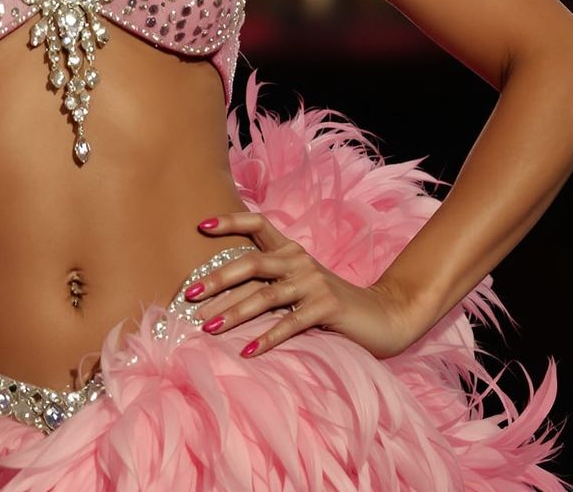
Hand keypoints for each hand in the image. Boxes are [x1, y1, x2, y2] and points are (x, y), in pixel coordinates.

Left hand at [188, 212, 423, 359]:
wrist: (382, 316)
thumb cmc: (330, 302)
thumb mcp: (298, 283)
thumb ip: (269, 280)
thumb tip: (221, 293)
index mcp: (290, 250)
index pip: (257, 223)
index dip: (229, 221)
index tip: (200, 225)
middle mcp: (298, 260)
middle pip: (251, 262)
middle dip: (217, 278)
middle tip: (189, 293)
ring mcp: (312, 282)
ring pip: (265, 295)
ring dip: (234, 312)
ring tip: (208, 326)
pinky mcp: (326, 307)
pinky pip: (290, 323)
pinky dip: (267, 338)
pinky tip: (247, 351)